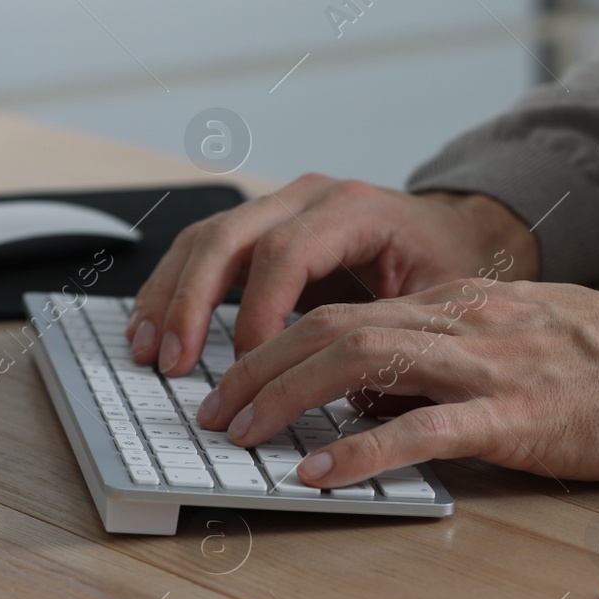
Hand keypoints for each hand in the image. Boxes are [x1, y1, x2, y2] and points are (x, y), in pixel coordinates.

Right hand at [125, 174, 538, 375]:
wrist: (450, 232)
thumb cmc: (446, 269)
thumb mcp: (439, 301)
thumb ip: (399, 340)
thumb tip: (358, 401)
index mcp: (356, 209)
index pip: (287, 253)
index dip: (259, 313)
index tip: (250, 366)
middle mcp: (310, 197)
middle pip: (230, 237)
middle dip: (193, 303)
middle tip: (174, 361)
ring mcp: (280, 206)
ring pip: (205, 239)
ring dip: (170, 297)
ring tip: (148, 350)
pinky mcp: (261, 227)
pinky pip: (204, 249)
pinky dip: (174, 289)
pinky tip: (153, 327)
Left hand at [192, 280, 598, 486]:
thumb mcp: (512, 340)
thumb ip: (442, 359)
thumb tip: (370, 398)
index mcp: (457, 305)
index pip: (344, 309)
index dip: (275, 342)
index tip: (235, 377)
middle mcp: (461, 322)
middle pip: (332, 327)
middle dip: (258, 365)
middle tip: (214, 407)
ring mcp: (487, 366)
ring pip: (362, 360)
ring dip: (287, 395)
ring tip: (241, 431)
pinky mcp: (518, 417)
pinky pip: (425, 428)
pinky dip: (364, 450)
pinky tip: (321, 471)